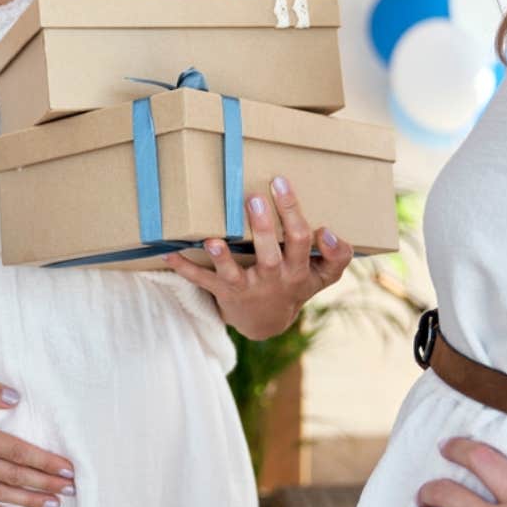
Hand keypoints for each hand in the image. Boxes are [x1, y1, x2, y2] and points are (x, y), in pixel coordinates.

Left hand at [163, 175, 352, 338]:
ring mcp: (246, 288)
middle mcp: (273, 279)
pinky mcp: (223, 293)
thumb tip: (328, 232)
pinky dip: (185, 268)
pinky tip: (169, 254)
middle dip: (262, 228)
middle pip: (269, 254)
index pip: (299, 240)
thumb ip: (337, 255)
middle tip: (253, 198)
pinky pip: (203, 281)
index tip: (282, 184)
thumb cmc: (295, 284)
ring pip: (234, 273)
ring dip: (222, 257)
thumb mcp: (322, 276)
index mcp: (297, 270)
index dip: (294, 214)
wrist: (268, 322)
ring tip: (212, 240)